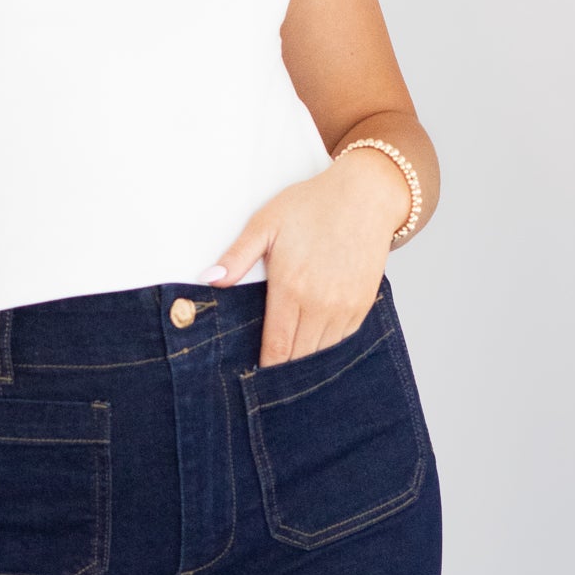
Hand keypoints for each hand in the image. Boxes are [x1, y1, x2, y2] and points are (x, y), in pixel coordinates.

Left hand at [203, 146, 412, 365]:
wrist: (365, 195)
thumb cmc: (311, 205)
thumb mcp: (266, 223)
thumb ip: (237, 257)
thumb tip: (209, 281)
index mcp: (291, 288)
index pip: (276, 347)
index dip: (264, 368)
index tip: (251, 378)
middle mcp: (320, 304)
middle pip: (298, 357)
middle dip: (282, 370)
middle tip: (265, 379)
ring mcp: (345, 307)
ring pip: (321, 353)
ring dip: (305, 362)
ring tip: (287, 368)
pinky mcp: (363, 305)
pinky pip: (342, 341)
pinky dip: (326, 347)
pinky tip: (312, 346)